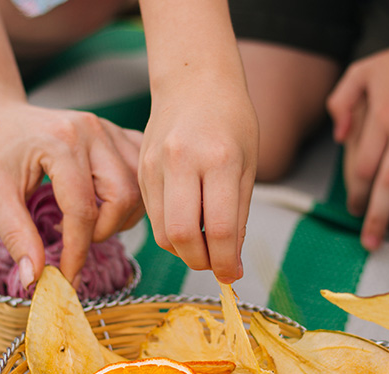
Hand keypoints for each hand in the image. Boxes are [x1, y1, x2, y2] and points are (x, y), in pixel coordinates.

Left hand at [0, 86, 143, 287]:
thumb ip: (18, 237)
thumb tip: (34, 280)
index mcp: (62, 142)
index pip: (84, 210)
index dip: (77, 252)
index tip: (66, 278)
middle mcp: (92, 132)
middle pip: (124, 197)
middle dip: (104, 232)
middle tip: (76, 244)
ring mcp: (107, 130)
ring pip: (138, 186)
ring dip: (121, 216)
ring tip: (89, 225)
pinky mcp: (113, 133)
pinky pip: (138, 169)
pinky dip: (131, 195)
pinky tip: (107, 206)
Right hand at [139, 72, 257, 282]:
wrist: (194, 82)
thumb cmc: (230, 121)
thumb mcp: (247, 167)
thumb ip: (238, 217)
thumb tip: (228, 264)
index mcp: (218, 159)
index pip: (219, 229)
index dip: (225, 262)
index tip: (231, 275)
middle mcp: (181, 161)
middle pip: (182, 236)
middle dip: (200, 261)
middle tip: (215, 263)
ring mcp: (154, 166)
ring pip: (162, 232)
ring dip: (184, 249)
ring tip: (203, 242)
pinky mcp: (140, 171)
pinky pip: (154, 217)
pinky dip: (172, 230)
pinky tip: (188, 220)